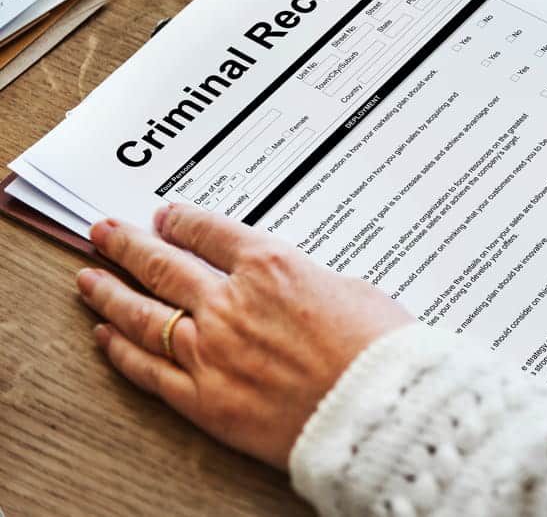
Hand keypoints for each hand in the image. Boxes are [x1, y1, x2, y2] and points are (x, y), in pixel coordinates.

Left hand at [77, 204, 412, 469]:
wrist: (379, 409)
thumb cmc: (378, 349)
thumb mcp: (349, 289)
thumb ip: (304, 281)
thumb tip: (286, 286)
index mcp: (270, 266)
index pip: (209, 232)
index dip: (182, 220)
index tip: (165, 216)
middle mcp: (230, 303)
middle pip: (163, 265)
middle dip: (128, 245)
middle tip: (104, 233)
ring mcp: (211, 351)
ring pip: (144, 314)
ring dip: (110, 292)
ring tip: (89, 280)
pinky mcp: (205, 400)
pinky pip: (151, 371)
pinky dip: (123, 352)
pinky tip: (106, 337)